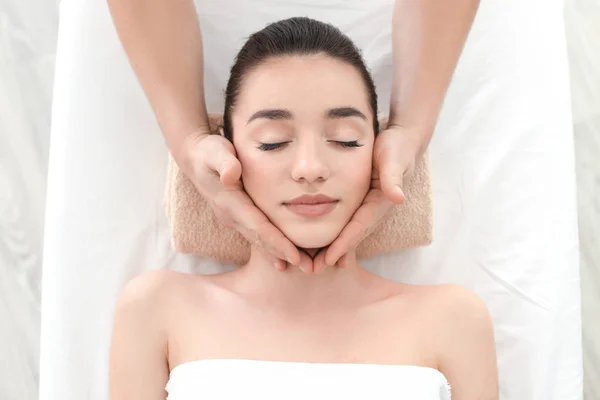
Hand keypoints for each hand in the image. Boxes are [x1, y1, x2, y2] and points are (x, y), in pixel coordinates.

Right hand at [180, 128, 312, 271]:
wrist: (196, 159)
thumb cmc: (209, 153)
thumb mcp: (215, 152)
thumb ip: (224, 162)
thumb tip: (230, 175)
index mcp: (230, 203)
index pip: (257, 227)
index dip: (276, 242)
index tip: (294, 256)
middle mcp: (232, 216)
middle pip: (262, 240)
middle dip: (285, 255)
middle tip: (309, 269)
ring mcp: (235, 219)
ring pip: (261, 242)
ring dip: (281, 255)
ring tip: (305, 267)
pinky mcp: (239, 218)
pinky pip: (258, 236)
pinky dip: (272, 248)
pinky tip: (284, 260)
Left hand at [313, 123, 425, 272]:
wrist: (402, 140)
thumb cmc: (395, 146)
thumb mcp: (394, 157)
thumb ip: (393, 176)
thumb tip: (398, 197)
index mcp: (380, 202)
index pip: (359, 227)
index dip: (343, 244)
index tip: (328, 260)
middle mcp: (374, 209)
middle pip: (351, 236)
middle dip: (333, 254)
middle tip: (313, 271)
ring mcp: (367, 208)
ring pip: (347, 233)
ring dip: (331, 249)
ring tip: (312, 265)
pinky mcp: (361, 204)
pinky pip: (346, 223)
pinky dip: (334, 236)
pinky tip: (320, 246)